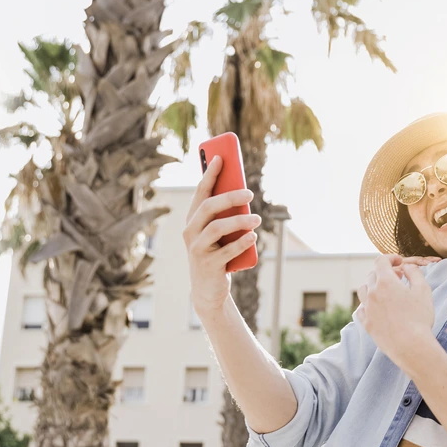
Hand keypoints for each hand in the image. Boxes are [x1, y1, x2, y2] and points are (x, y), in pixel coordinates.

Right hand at [182, 155, 261, 314]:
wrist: (209, 289)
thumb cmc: (218, 254)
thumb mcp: (221, 233)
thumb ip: (227, 215)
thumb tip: (244, 193)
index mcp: (193, 219)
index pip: (200, 192)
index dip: (209, 174)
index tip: (220, 157)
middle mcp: (190, 231)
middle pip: (208, 207)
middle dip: (229, 196)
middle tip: (250, 192)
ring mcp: (197, 248)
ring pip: (216, 228)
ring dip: (239, 221)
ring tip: (256, 218)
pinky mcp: (208, 265)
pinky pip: (226, 251)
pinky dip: (241, 242)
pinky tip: (253, 236)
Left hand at [356, 255, 435, 367]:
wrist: (410, 346)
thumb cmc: (419, 317)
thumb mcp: (423, 290)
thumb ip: (414, 273)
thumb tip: (406, 267)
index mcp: (386, 281)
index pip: (381, 261)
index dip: (390, 258)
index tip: (399, 262)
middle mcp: (372, 293)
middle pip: (373, 275)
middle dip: (385, 273)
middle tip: (399, 278)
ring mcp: (367, 308)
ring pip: (363, 290)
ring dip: (373, 287)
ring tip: (386, 292)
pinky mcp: (366, 323)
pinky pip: (361, 308)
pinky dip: (368, 303)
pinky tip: (377, 307)